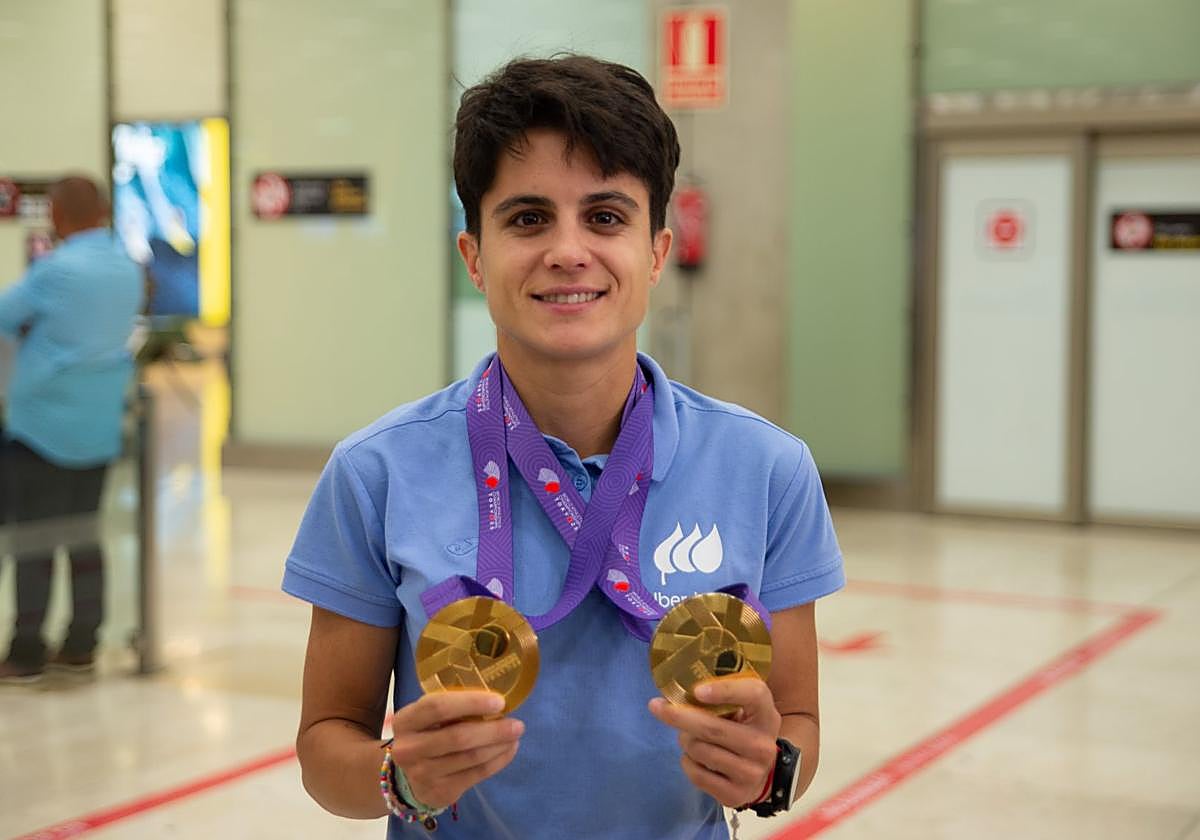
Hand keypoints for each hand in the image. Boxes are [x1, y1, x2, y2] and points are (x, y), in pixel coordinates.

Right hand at [389, 691, 522, 808]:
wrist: (407, 777)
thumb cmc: (425, 735)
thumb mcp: (426, 718)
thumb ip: (451, 708)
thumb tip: (496, 701)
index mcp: (405, 721)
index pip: (437, 707)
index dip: (471, 703)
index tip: (499, 701)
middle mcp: (409, 749)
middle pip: (458, 737)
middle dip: (493, 730)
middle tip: (518, 724)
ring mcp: (423, 773)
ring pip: (471, 757)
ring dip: (499, 746)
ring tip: (515, 735)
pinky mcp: (440, 792)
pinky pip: (477, 774)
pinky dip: (498, 761)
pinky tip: (509, 750)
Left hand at [648, 678, 780, 807]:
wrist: (761, 776)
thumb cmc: (743, 732)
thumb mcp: (744, 711)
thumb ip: (723, 698)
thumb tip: (679, 690)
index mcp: (766, 716)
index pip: (754, 695)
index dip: (725, 690)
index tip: (697, 690)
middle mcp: (763, 745)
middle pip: (713, 728)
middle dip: (679, 716)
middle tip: (656, 706)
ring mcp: (751, 773)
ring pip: (699, 750)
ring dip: (685, 740)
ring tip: (690, 738)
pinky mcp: (736, 795)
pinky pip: (696, 774)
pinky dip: (687, 762)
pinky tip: (695, 758)